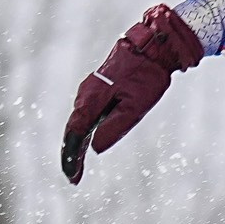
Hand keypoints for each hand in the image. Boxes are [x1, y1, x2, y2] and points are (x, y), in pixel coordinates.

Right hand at [61, 5, 204, 183]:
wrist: (152, 46)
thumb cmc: (146, 76)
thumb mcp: (134, 108)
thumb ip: (114, 128)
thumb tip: (95, 148)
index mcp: (90, 100)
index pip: (75, 135)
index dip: (72, 157)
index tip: (72, 177)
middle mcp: (85, 94)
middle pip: (74, 130)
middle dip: (72, 154)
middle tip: (73, 177)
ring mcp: (91, 90)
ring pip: (79, 121)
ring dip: (77, 143)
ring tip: (76, 166)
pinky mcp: (100, 87)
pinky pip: (87, 113)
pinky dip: (84, 130)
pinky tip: (86, 140)